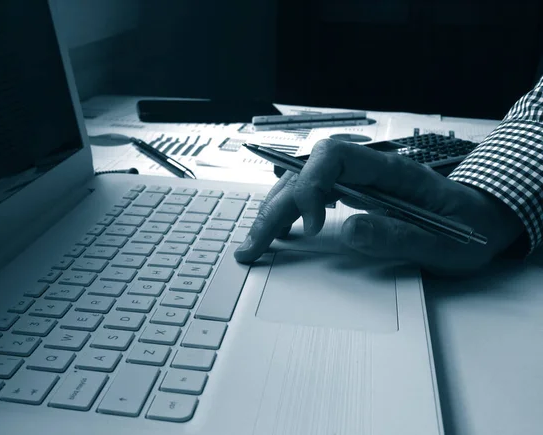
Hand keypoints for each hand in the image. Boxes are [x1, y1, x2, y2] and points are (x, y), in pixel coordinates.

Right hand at [234, 139, 524, 275]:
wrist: (482, 223)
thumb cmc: (469, 230)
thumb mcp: (445, 243)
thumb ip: (400, 236)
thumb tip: (349, 230)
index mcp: (391, 171)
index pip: (334, 156)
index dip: (311, 186)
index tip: (311, 227)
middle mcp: (367, 171)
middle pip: (307, 173)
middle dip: (276, 207)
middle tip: (256, 245)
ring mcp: (358, 183)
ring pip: (302, 185)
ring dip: (273, 212)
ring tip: (254, 244)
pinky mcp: (353, 198)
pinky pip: (311, 197)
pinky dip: (289, 214)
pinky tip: (278, 232)